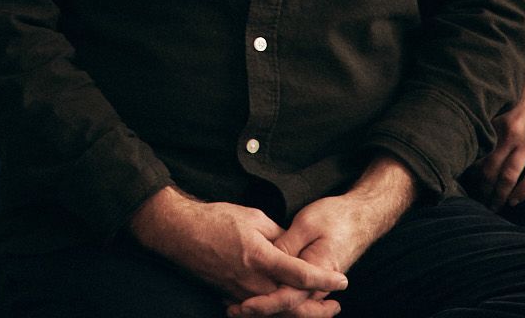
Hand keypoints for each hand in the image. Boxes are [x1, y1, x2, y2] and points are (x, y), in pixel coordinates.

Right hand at [128, 187, 346, 312]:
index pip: (300, 274)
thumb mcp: (254, 216)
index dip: (324, 279)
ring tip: (319, 310)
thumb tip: (295, 246)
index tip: (343, 281)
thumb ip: (279, 234)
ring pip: (277, 312)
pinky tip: (289, 310)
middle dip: (317, 309)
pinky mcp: (232, 296)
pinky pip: (261, 311)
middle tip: (336, 307)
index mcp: (261, 257)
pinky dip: (278, 313)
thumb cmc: (217, 219)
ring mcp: (241, 292)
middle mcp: (252, 281)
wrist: (182, 233)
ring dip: (300, 314)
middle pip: (292, 304)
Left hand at [228, 159, 418, 316]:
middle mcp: (317, 285)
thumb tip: (266, 258)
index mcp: (315, 270)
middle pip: (285, 307)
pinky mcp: (314, 283)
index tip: (243, 305)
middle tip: (231, 310)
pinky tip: (254, 297)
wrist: (363, 217)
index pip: (286, 295)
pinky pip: (293, 297)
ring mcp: (316, 286)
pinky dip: (274, 300)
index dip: (263, 302)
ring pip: (289, 306)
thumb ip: (286, 244)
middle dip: (258, 310)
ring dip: (265, 308)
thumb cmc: (337, 217)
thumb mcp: (307, 224)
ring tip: (237, 307)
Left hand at [477, 42, 524, 207]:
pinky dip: (524, 190)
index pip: (477, 148)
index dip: (468, 168)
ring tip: (494, 206)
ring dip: (501, 194)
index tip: (463, 180)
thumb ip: (496, 110)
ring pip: (510, 175)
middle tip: (476, 201)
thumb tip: (479, 125)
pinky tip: (516, 200)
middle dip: (482, 188)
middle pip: (491, 167)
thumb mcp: (509, 90)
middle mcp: (512, 130)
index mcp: (499, 116)